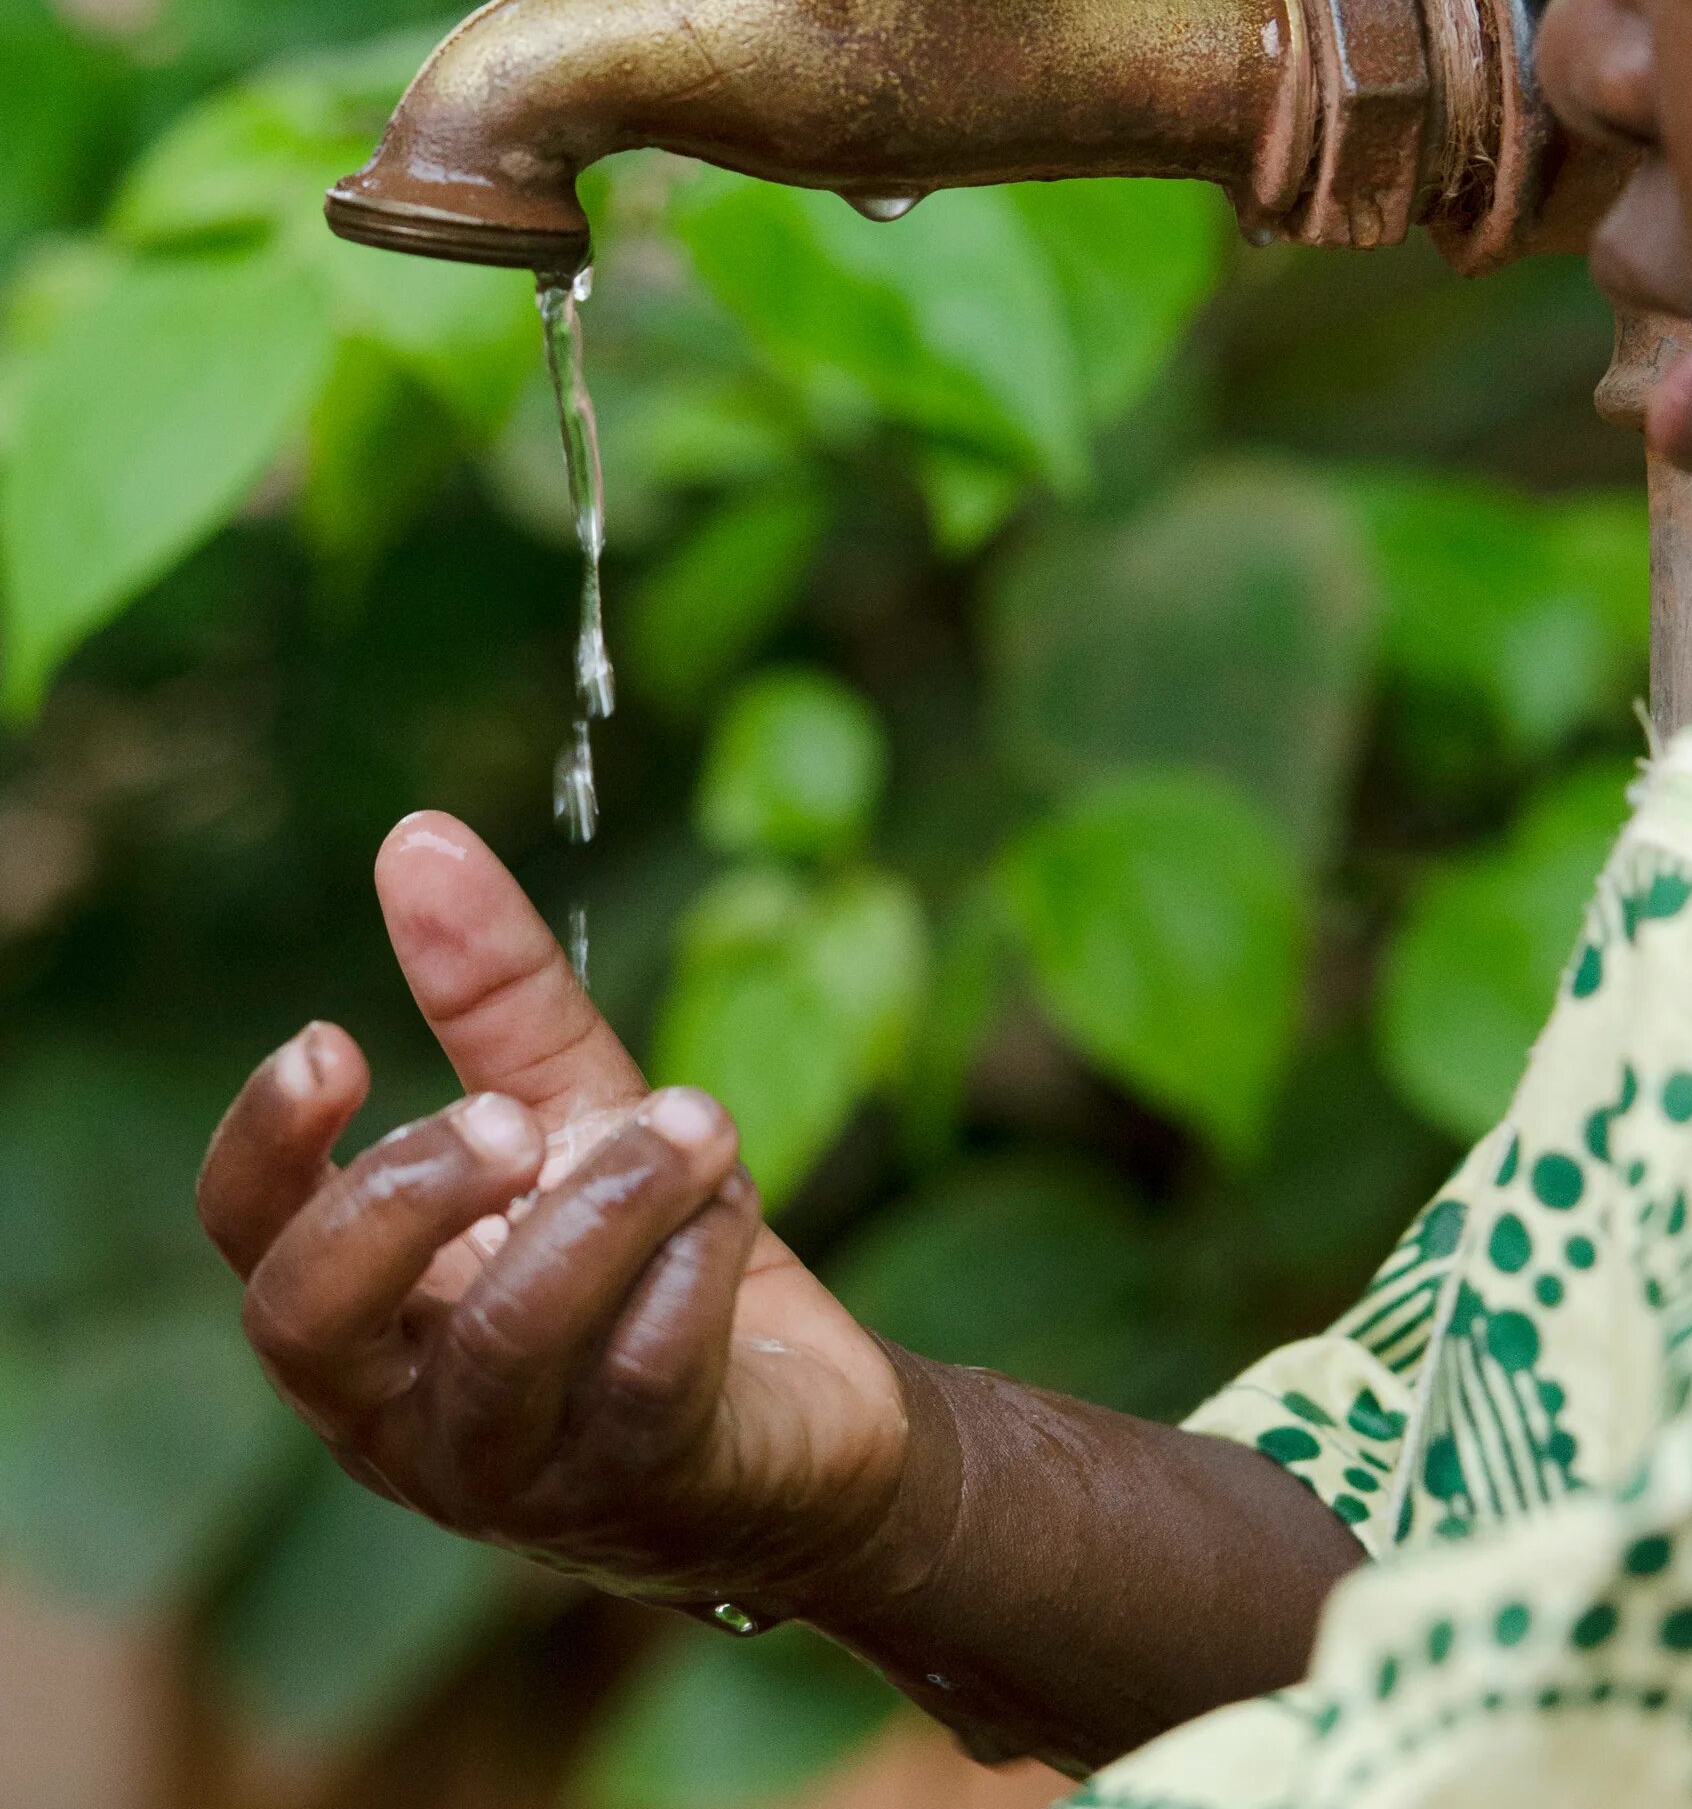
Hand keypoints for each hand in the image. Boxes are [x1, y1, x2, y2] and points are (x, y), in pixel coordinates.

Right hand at [197, 813, 908, 1612]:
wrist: (809, 1415)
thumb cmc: (642, 1259)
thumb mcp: (567, 1105)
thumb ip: (489, 991)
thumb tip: (415, 836)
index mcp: (366, 1305)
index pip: (250, 1238)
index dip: (267, 1144)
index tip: (333, 1037)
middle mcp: (405, 1404)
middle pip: (310, 1319)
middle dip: (405, 1192)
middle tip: (513, 1114)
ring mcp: (515, 1466)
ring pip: (504, 1344)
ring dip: (607, 1203)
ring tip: (697, 1117)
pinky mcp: (641, 1487)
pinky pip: (645, 1376)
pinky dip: (694, 1264)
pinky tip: (733, 1202)